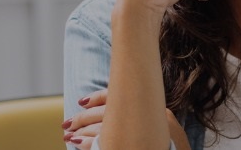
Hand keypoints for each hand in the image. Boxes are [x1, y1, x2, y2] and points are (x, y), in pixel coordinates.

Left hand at [64, 89, 189, 149]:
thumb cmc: (173, 147)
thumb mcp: (165, 126)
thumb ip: (146, 115)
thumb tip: (121, 112)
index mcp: (154, 108)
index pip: (120, 96)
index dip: (97, 98)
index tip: (81, 101)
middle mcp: (148, 118)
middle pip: (106, 114)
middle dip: (82, 118)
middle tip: (66, 123)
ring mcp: (141, 134)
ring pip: (102, 130)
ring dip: (82, 133)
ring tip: (68, 136)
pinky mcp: (134, 146)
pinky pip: (104, 144)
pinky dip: (89, 145)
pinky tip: (78, 145)